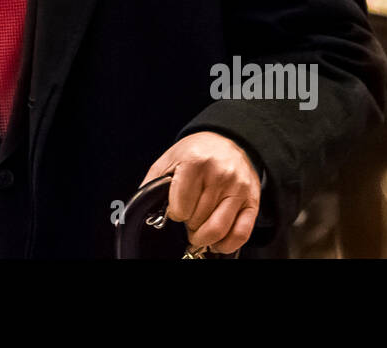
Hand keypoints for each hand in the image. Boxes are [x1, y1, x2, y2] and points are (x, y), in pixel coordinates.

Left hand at [140, 131, 261, 254]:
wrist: (228, 141)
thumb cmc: (197, 152)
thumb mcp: (169, 159)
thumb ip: (152, 183)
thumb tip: (135, 208)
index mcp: (196, 162)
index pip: (180, 207)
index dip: (175, 213)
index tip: (176, 208)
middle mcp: (220, 174)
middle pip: (198, 220)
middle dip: (189, 225)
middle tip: (188, 217)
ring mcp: (238, 189)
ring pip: (218, 230)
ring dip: (204, 237)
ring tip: (199, 231)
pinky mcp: (252, 201)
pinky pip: (241, 233)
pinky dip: (226, 244)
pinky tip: (217, 241)